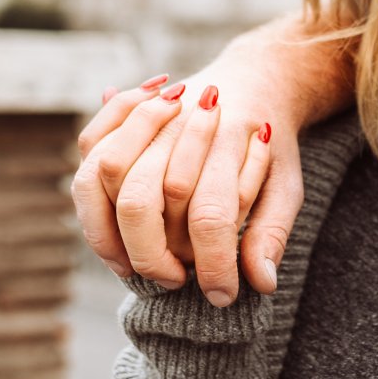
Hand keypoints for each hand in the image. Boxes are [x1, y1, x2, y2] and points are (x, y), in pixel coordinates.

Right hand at [71, 64, 287, 300]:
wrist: (257, 82)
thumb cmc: (273, 147)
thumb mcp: (288, 186)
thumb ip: (272, 232)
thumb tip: (262, 283)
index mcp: (229, 141)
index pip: (211, 215)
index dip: (213, 264)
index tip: (222, 296)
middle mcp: (180, 124)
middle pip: (141, 199)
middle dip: (152, 255)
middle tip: (176, 280)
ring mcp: (146, 118)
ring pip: (104, 174)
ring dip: (111, 233)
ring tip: (134, 268)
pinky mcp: (123, 117)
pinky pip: (89, 149)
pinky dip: (89, 192)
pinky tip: (113, 242)